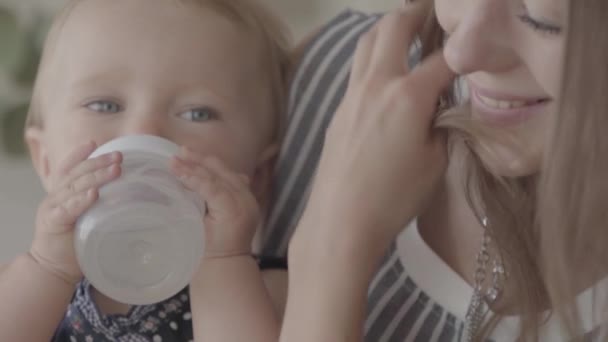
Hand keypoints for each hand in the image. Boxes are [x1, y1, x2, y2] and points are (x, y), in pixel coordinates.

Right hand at [30, 141, 121, 283]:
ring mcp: (52, 208)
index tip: (94, 143)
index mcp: (63, 193)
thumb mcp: (88, 218)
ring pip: (74, 187)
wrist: (53, 269)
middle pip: (77, 173)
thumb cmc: (74, 243)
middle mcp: (55, 196)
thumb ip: (100, 205)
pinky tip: (93, 194)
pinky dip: (80, 201)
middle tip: (119, 156)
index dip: (80, 154)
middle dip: (99, 162)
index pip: (69, 168)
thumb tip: (130, 195)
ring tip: (115, 170)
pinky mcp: (52, 223)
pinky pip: (67, 209)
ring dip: (96, 177)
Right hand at [172, 148, 259, 258]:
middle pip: (220, 173)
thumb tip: (179, 181)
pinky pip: (233, 177)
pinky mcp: (248, 197)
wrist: (228, 263)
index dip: (191, 174)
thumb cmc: (206, 251)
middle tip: (179, 152)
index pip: (211, 185)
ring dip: (206, 162)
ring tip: (187, 153)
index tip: (172, 164)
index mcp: (232, 211)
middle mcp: (245, 201)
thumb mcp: (195, 229)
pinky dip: (218, 169)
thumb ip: (192, 205)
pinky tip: (205, 162)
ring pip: (227, 172)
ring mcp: (249, 198)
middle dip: (198, 161)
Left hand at [292, 6, 455, 263]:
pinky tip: (384, 72)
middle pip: (393, 27)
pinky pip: (356, 69)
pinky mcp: (338, 110)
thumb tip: (441, 107)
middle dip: (416, 13)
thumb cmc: (393, 198)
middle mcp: (376, 84)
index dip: (467, 49)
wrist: (340, 220)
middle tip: (432, 12)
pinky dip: (373, 56)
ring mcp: (351, 95)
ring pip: (366, 43)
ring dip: (387, 28)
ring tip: (405, 29)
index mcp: (407, 96)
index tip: (478, 47)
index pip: (445, 58)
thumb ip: (443, 125)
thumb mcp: (436, 163)